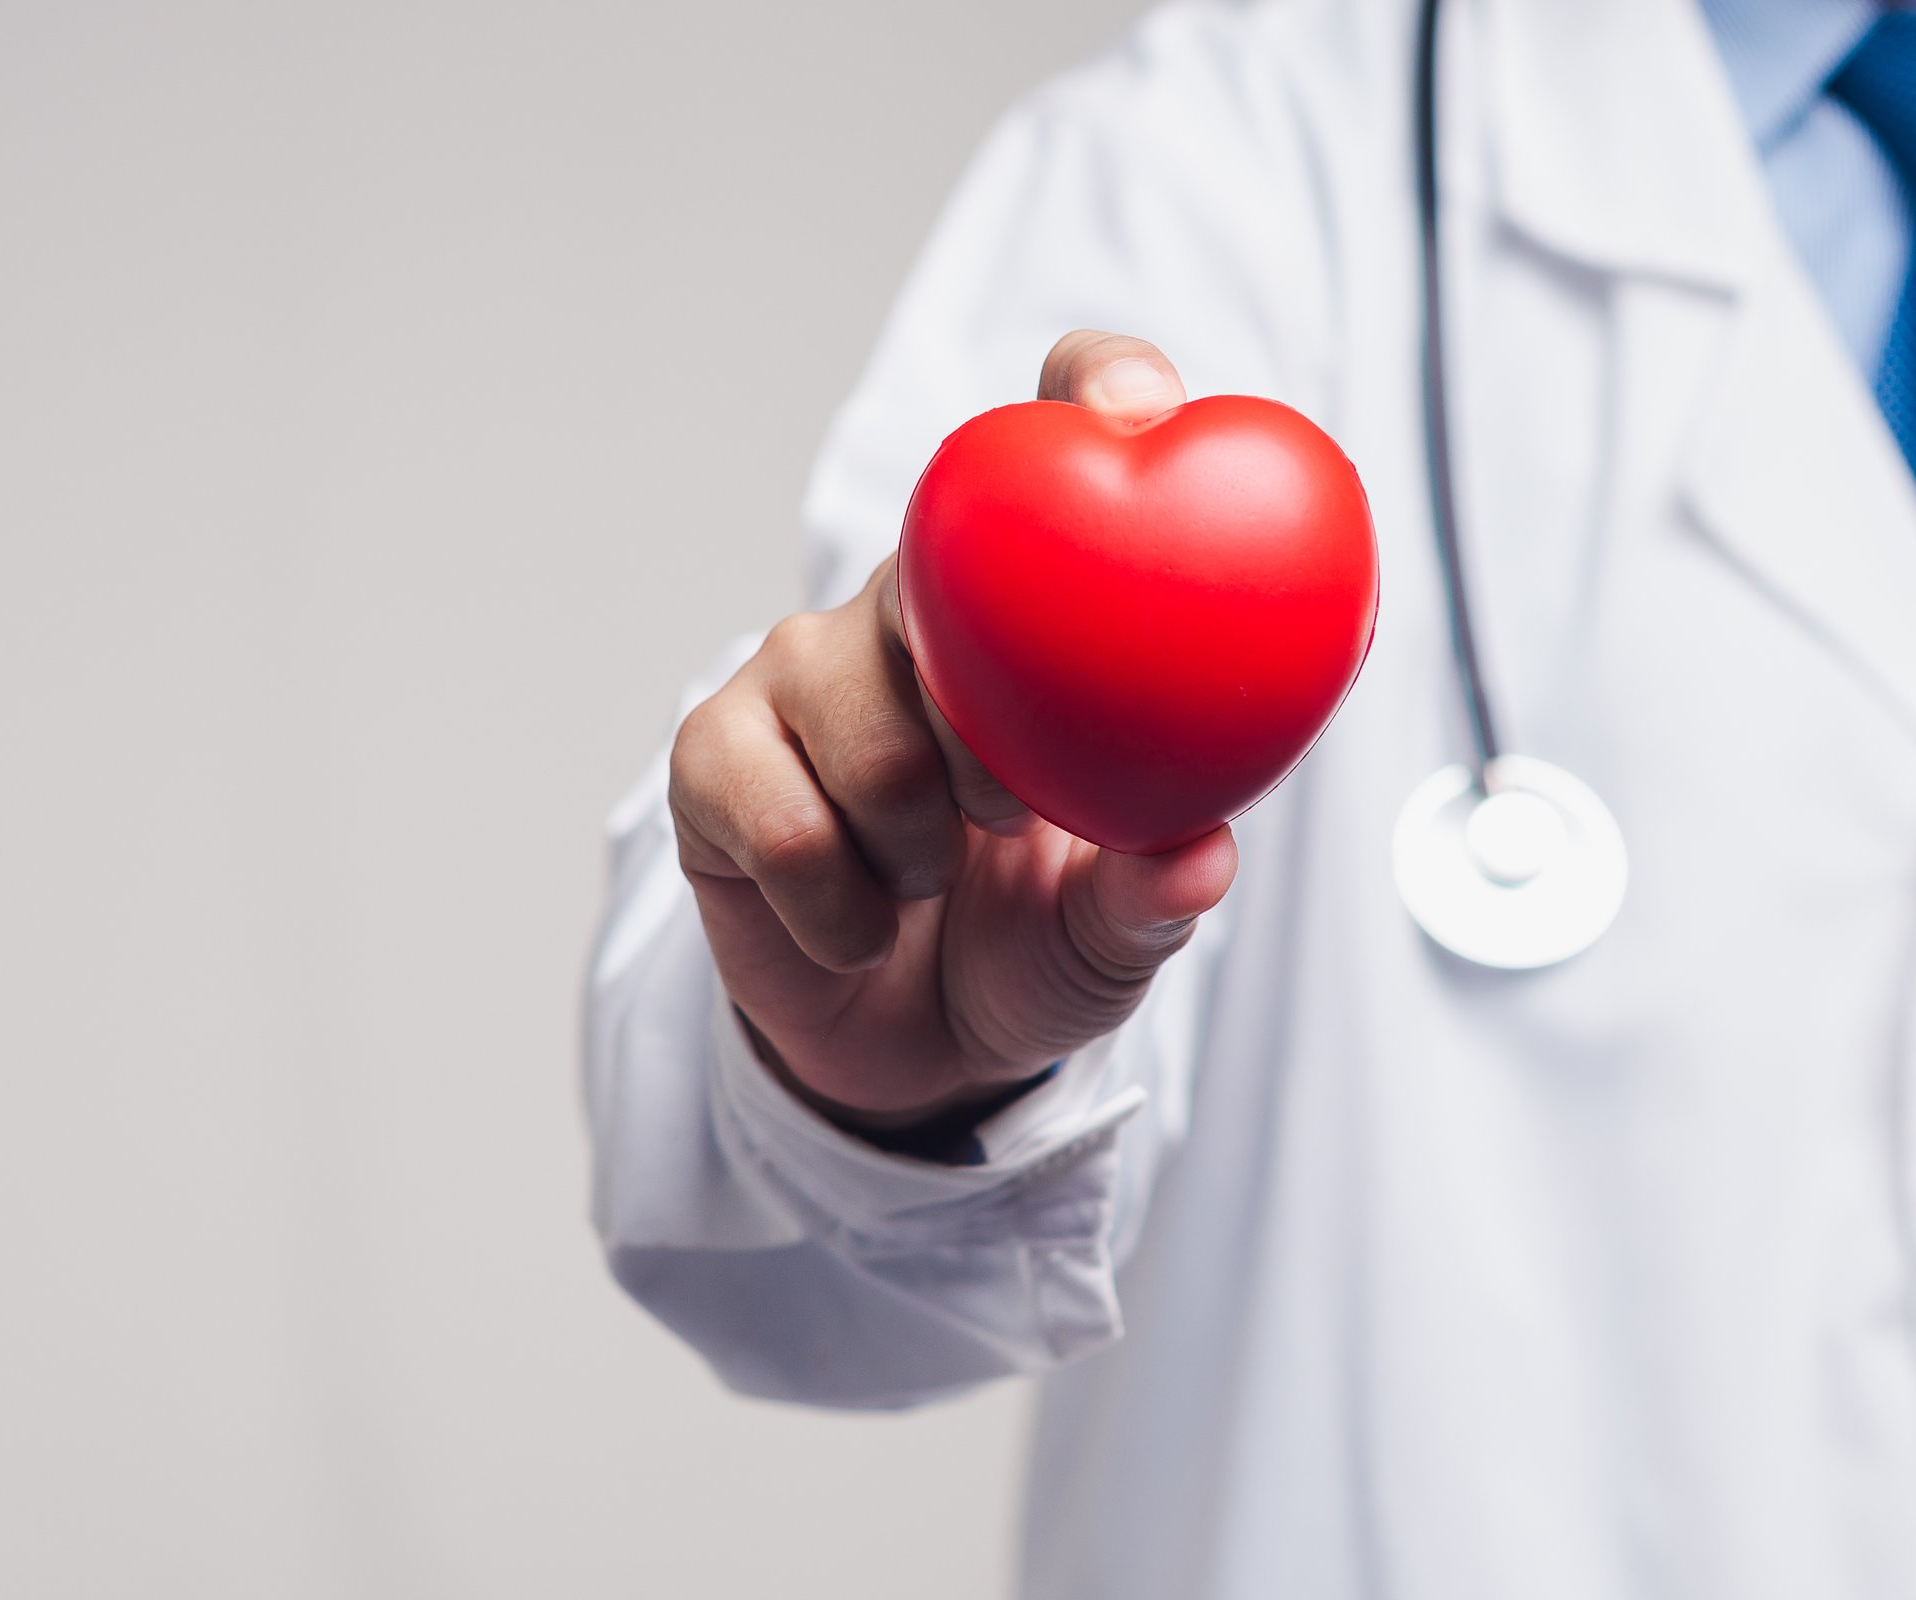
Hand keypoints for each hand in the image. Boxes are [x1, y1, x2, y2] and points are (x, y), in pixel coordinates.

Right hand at [669, 331, 1237, 1130]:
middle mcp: (905, 605)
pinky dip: (844, 908)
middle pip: (934, 587)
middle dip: (985, 732)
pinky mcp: (713, 748)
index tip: (1135, 403)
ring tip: (931, 879)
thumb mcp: (1117, 932)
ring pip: (867, 735)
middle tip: (1008, 819)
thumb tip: (1202, 853)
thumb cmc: (1032, 943)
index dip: (1093, 384)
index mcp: (1024, 604)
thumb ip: (1153, 892)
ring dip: (918, 849)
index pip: (1052, 439)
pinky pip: (789, 821)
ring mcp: (798, 667)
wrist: (909, 1050)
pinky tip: (860, 923)